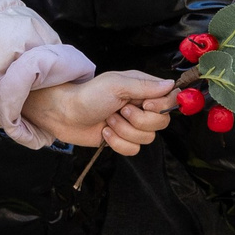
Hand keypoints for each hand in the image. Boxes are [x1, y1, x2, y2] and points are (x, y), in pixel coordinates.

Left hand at [22, 69, 176, 152]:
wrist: (64, 113)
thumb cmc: (87, 94)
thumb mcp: (116, 84)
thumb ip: (145, 86)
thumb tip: (171, 85)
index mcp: (143, 89)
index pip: (170, 99)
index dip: (161, 106)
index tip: (146, 104)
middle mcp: (141, 106)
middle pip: (161, 123)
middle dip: (138, 120)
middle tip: (120, 111)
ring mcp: (132, 125)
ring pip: (147, 138)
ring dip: (124, 131)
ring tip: (108, 120)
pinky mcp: (122, 140)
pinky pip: (133, 150)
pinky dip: (117, 143)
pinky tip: (105, 133)